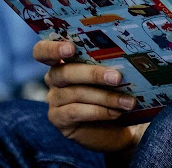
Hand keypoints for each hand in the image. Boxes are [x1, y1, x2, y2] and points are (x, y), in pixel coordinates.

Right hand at [34, 39, 148, 153]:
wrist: (118, 124)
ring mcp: (54, 99)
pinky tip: (115, 113)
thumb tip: (128, 55)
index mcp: (63, 59)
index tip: (71, 48)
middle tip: (117, 77)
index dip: (53, 48)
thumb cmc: (115, 89)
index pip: (43, 50)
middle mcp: (54, 77)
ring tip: (128, 102)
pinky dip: (98, 112)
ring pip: (76, 93)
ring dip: (106, 97)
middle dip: (93, 74)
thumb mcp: (113, 73)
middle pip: (64, 72)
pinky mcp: (58, 119)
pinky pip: (75, 112)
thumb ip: (111, 62)